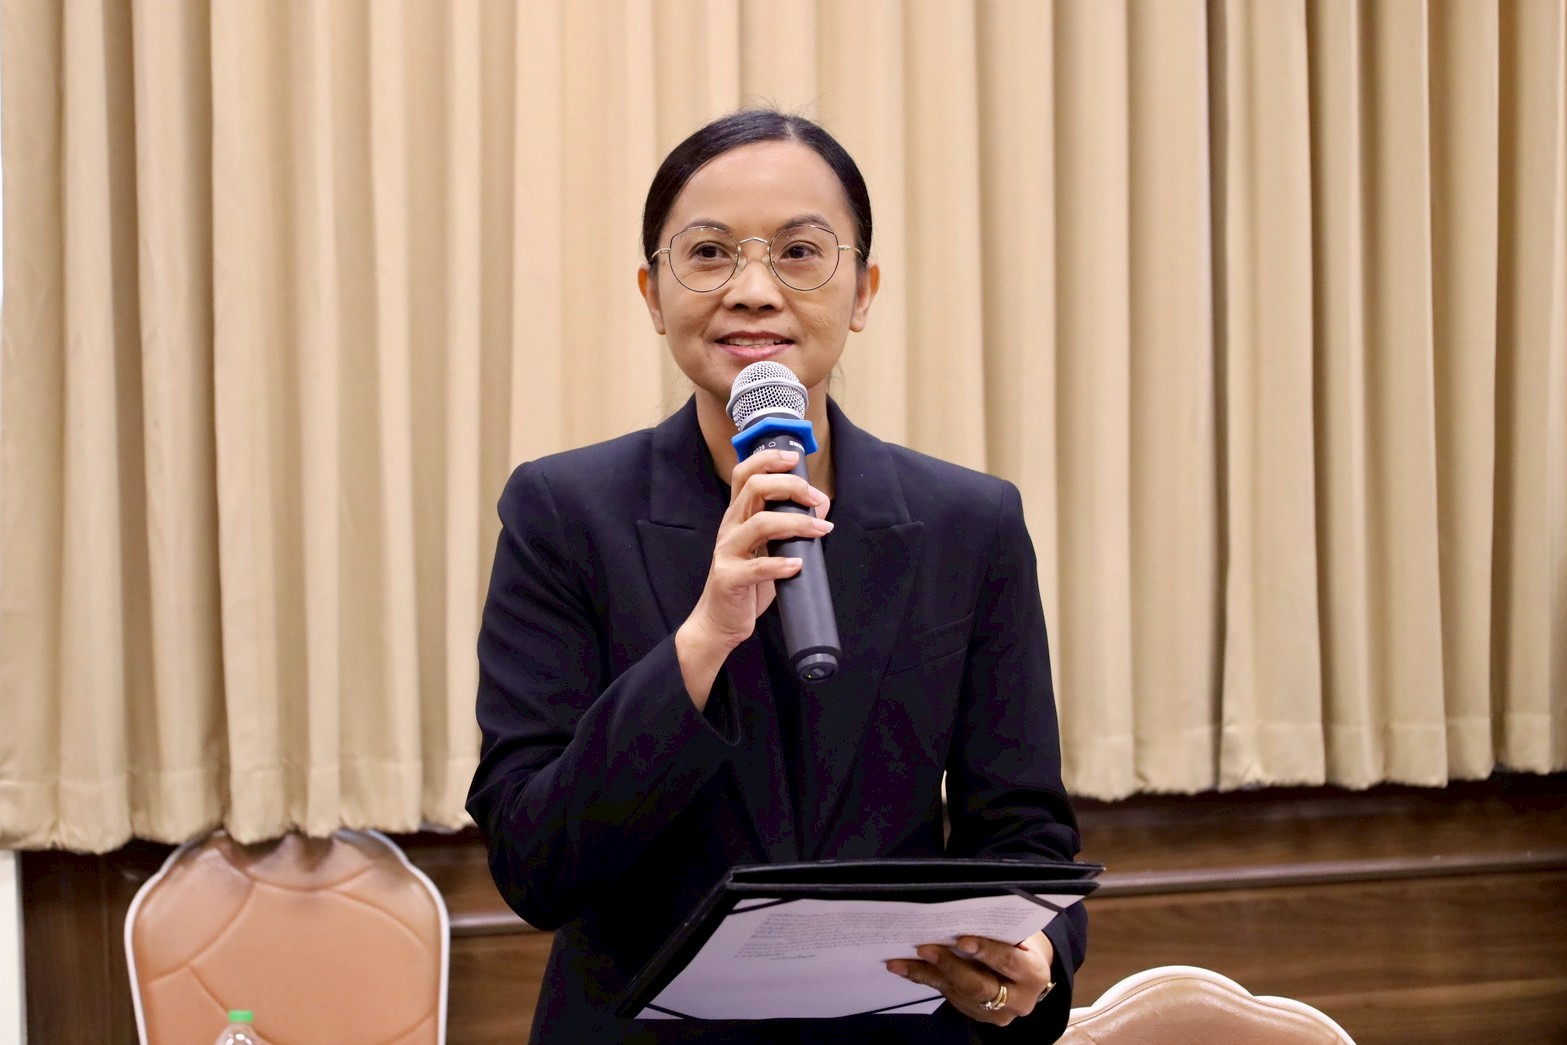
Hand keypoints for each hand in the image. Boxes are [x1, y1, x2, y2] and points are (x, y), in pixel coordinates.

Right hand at [675, 448, 830, 705]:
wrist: (720, 622)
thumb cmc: (747, 583)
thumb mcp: (767, 549)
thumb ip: (787, 528)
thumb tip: (820, 511)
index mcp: (737, 516)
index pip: (745, 474)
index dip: (768, 459)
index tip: (795, 459)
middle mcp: (730, 528)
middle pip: (755, 488)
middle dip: (792, 487)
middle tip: (818, 501)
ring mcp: (727, 552)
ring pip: (760, 523)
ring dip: (797, 523)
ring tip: (821, 531)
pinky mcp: (730, 579)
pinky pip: (757, 567)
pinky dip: (781, 564)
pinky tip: (798, 565)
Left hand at [886, 930, 1055, 1026]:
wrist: (1026, 977)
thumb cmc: (1019, 945)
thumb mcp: (1020, 937)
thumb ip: (1000, 932)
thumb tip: (965, 911)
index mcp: (1033, 974)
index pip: (1009, 962)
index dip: (987, 951)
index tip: (962, 940)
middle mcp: (1018, 1000)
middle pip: (980, 986)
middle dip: (950, 966)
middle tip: (925, 948)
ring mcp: (996, 1013)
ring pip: (958, 994)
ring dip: (927, 975)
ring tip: (901, 962)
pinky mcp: (977, 1015)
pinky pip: (948, 996)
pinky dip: (925, 980)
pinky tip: (905, 969)